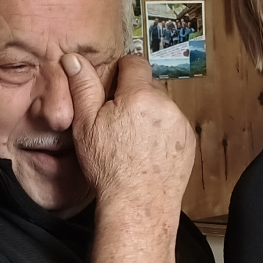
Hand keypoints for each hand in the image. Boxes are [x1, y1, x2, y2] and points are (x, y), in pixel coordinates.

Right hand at [61, 52, 195, 213]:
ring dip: (148, 114)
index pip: (134, 62)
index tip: (111, 90)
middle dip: (134, 96)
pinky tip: (147, 151)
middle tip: (117, 121)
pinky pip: (173, 126)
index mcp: (139, 95)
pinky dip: (162, 133)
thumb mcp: (86, 125)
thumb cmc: (109, 167)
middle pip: (148, 85)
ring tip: (132, 141)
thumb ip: (82, 87)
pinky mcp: (189, 141)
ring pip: (161, 106)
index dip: (120, 73)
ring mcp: (180, 123)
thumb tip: (73, 58)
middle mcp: (165, 104)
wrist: (138, 204)